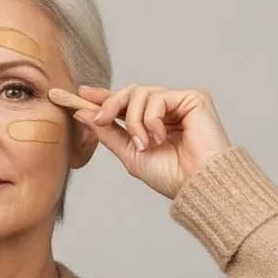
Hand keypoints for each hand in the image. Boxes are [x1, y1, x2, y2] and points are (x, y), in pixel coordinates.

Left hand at [55, 84, 231, 198]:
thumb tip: (82, 113)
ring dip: (134, 120)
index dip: (104, 96)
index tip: (81, 93)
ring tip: (143, 144)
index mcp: (153, 122)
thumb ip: (108, 132)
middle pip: (130, 92)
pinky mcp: (193, 98)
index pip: (126, 103)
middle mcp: (167, 109)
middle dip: (110, 104)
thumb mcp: (130, 153)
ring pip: (141, 93)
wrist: (195, 185)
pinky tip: (159, 137)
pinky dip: (151, 119)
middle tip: (101, 120)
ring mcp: (180, 102)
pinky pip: (158, 97)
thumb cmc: (170, 176)